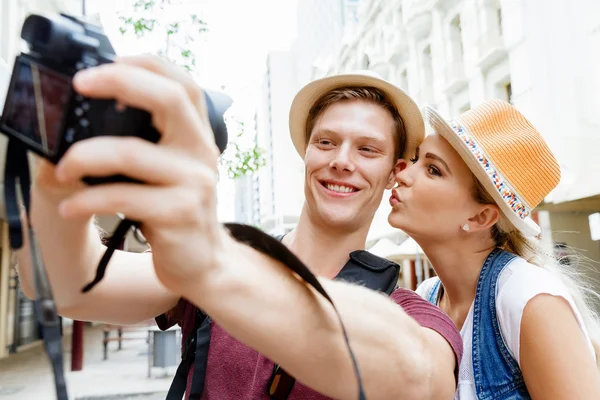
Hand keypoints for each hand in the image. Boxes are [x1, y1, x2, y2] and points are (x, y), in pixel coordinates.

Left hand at [54, 55, 226, 292]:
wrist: (203, 261)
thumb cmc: (176, 211)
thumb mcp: (169, 171)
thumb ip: (144, 144)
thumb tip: (80, 125)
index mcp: (197, 136)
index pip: (183, 84)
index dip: (148, 64)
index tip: (108, 62)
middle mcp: (201, 153)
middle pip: (170, 99)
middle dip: (121, 81)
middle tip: (81, 84)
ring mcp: (193, 183)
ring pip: (131, 152)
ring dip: (84, 156)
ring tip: (63, 169)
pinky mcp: (178, 214)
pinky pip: (121, 197)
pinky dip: (87, 200)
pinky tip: (71, 206)